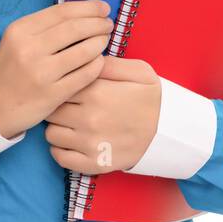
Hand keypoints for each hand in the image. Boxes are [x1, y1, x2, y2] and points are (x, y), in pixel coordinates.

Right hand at [0, 0, 114, 138]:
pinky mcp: (52, 94)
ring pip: (83, 51)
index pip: (62, 12)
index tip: (104, 8)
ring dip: (100, 42)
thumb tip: (83, 13)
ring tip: (104, 40)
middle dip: (98, 23)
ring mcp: (41, 73)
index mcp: (20, 30)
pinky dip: (97, 65)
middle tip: (108, 24)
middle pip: (75, 28)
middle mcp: (29, 49)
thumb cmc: (13, 70)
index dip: (88, 8)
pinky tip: (100, 61)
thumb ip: (45, 26)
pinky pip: (85, 75)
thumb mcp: (18, 40)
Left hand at [44, 55, 160, 174]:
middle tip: (68, 107)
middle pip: (52, 110)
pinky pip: (60, 158)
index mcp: (96, 92)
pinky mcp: (94, 163)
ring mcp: (90, 143)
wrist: (170, 132)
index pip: (60, 86)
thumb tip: (84, 58)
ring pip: (51, 134)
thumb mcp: (138, 71)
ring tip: (69, 125)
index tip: (69, 89)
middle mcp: (89, 118)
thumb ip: (108, 63)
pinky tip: (70, 143)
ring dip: (57, 128)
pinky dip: (60, 150)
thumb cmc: (152, 99)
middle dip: (57, 106)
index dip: (62, 86)